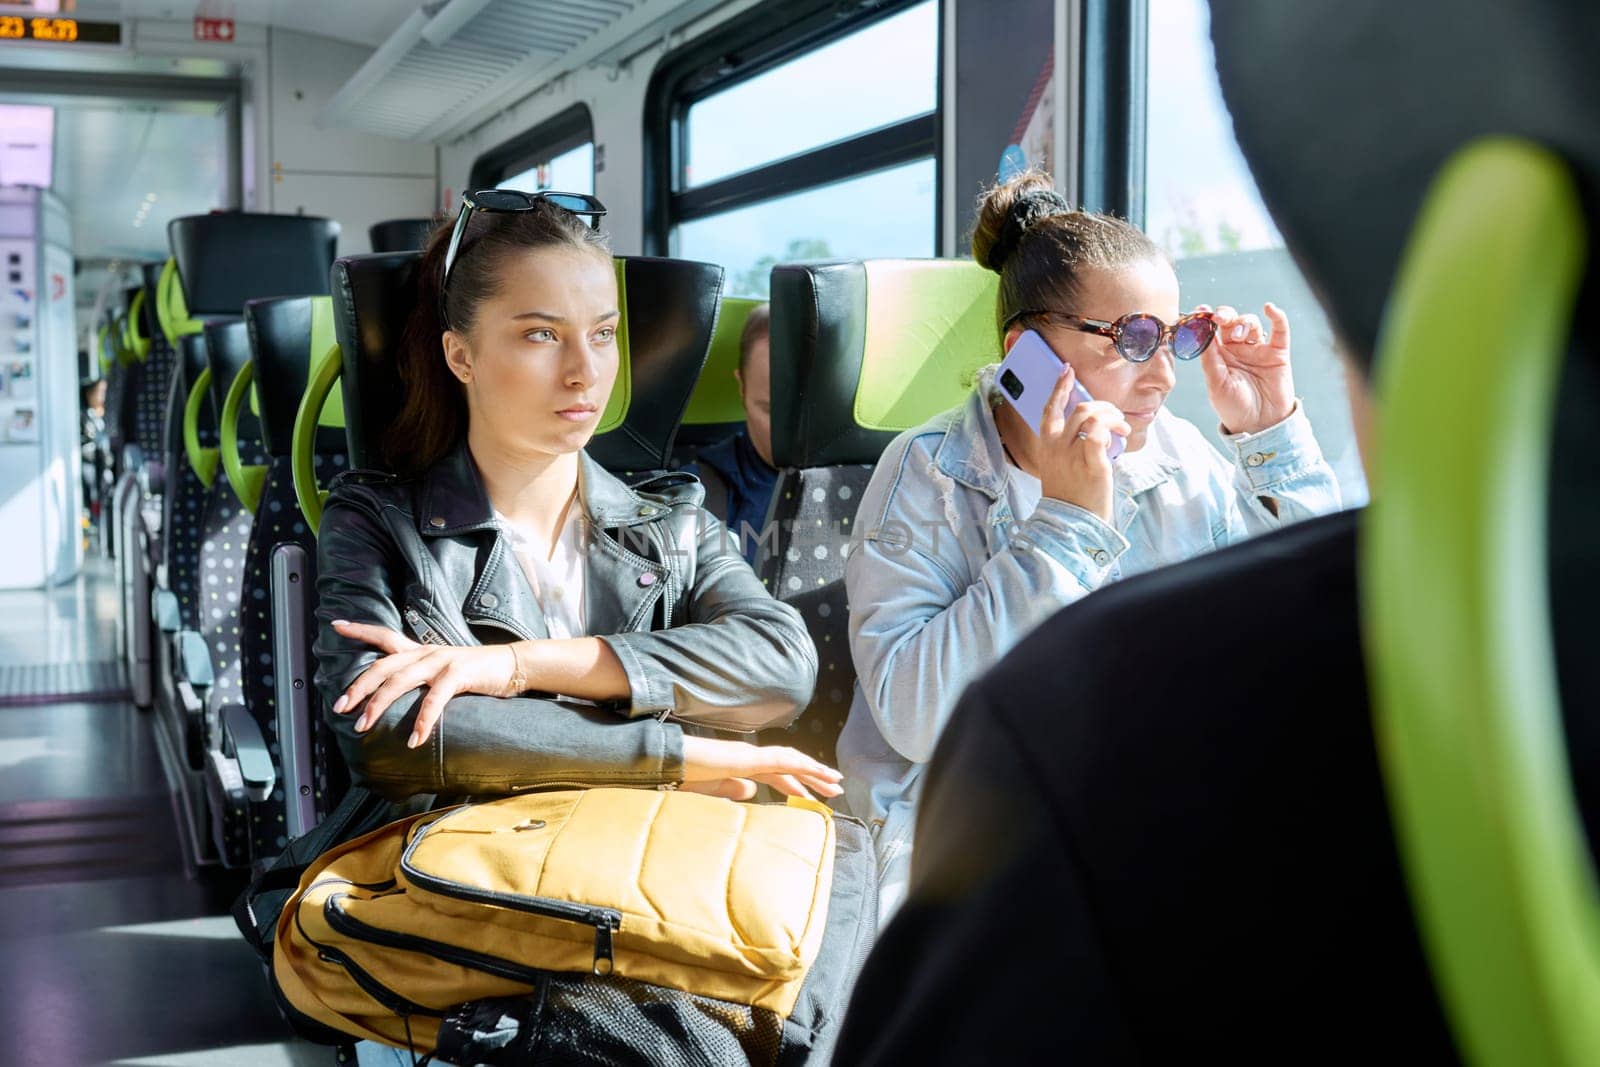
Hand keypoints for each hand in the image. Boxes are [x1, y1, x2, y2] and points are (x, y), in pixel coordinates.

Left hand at [331, 619, 515, 747]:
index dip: (360, 630)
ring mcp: (441, 661)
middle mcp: (426, 652)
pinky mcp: (459, 674)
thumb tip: (397, 697)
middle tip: (340, 707)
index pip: (384, 635)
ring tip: (363, 726)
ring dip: (378, 705)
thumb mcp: (443, 670)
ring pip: (399, 681)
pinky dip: (422, 721)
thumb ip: (421, 678)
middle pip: (382, 666)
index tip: (336, 625)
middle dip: (357, 687)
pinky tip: (415, 739)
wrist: (512, 665)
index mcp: (420, 650)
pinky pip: (434, 699)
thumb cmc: (476, 672)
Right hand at [680, 736, 843, 800]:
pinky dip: (802, 765)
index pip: (774, 775)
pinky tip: (818, 771)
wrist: (663, 763)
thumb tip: (752, 793)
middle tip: (835, 789)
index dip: (796, 784)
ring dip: (815, 771)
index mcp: (739, 765)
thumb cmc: (680, 776)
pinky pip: (780, 760)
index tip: (812, 797)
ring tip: (835, 782)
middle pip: (789, 767)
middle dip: (813, 778)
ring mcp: (748, 755)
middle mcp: (748, 757)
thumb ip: (730, 790)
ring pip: (791, 761)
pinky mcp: (746, 758)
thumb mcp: (707, 790)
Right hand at [1035, 364, 1130, 522]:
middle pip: (1079, 410)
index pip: (1050, 409)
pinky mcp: (1092, 464)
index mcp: (1047, 446)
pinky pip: (1100, 435)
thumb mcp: (1060, 466)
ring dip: (1112, 416)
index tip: (1067, 371)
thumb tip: (1093, 428)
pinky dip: (1112, 430)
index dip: (1059, 387)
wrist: (1070, 523)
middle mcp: (1057, 447)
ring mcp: (1073, 455)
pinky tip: (1120, 436)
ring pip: (1091, 417)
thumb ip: (1070, 446)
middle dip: (1102, 406)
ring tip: (1122, 426)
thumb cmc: (1069, 496)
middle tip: (1115, 415)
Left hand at [1201, 302, 1296, 434]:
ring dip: (1243, 322)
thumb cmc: (1234, 407)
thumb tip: (1199, 332)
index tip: (1199, 312)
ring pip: (1250, 323)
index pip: (1211, 331)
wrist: (1260, 424)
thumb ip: (1209, 357)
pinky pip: (1279, 330)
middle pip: (1230, 322)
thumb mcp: (1216, 382)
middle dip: (1224, 315)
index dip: (1205, 319)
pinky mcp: (1278, 353)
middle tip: (1219, 318)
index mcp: (1219, 355)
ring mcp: (1258, 349)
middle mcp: (1237, 349)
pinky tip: (1270, 308)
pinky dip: (1277, 317)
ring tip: (1239, 334)